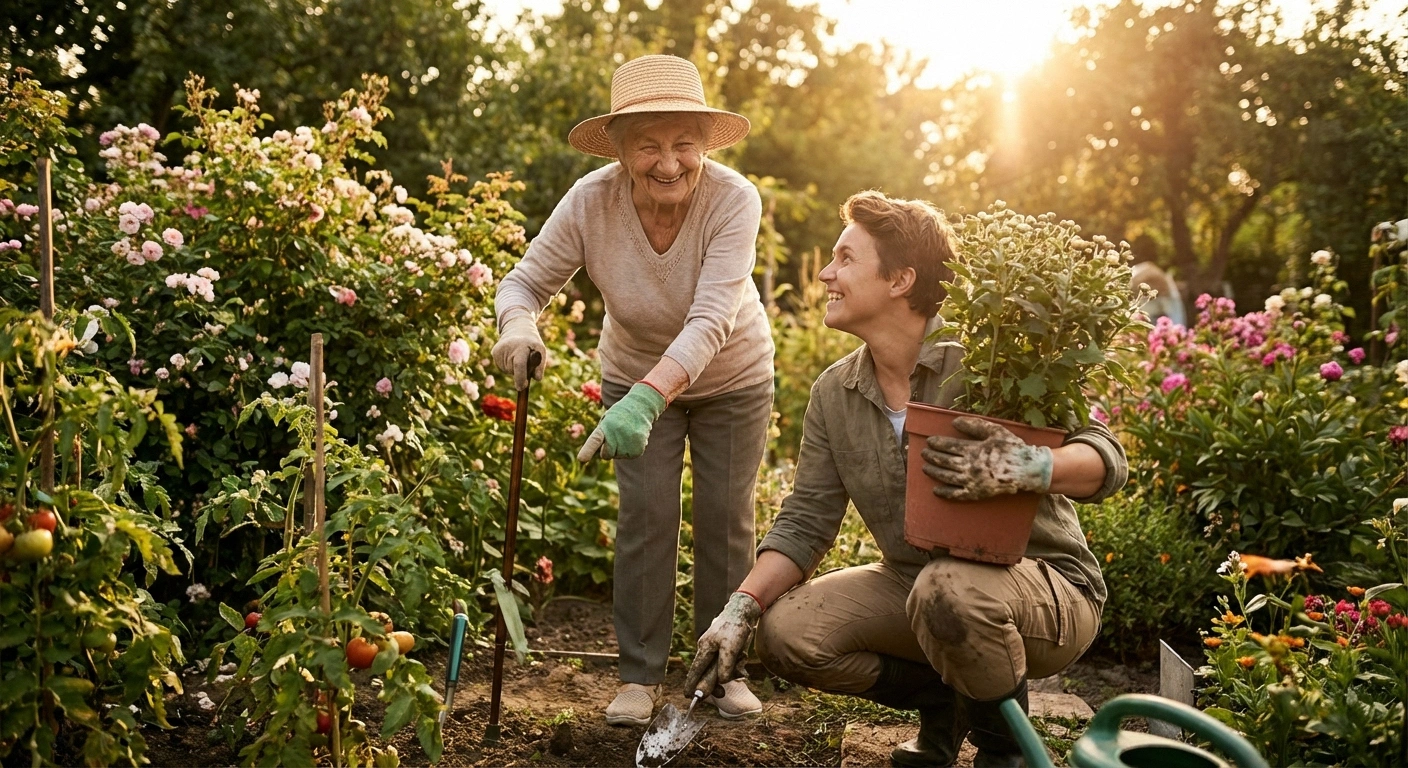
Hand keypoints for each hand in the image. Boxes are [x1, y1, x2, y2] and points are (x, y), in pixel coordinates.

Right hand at [491, 315, 546, 390]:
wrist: (517, 328)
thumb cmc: (532, 343)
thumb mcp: (540, 350)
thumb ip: (540, 365)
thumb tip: (537, 379)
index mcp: (521, 346)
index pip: (519, 364)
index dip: (520, 378)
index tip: (521, 388)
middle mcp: (507, 347)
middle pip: (513, 370)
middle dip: (520, 373)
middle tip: (525, 362)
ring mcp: (499, 350)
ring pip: (508, 370)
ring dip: (514, 368)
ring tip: (518, 355)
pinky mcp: (494, 352)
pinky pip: (502, 367)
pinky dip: (508, 365)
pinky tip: (511, 355)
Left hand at [576, 383, 667, 460]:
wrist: (640, 407)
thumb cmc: (618, 415)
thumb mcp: (606, 420)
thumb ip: (601, 437)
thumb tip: (606, 455)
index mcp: (605, 427)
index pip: (595, 440)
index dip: (588, 450)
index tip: (581, 459)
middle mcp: (616, 435)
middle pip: (606, 455)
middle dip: (609, 448)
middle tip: (617, 433)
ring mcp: (628, 443)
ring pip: (618, 456)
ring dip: (621, 447)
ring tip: (627, 433)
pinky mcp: (638, 450)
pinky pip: (629, 455)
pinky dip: (631, 449)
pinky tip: (634, 437)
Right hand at [684, 592, 760, 696]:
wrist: (744, 612)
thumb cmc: (735, 627)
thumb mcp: (731, 648)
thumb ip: (724, 665)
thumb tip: (721, 681)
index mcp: (705, 648)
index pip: (696, 670)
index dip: (692, 684)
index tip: (689, 696)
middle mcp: (708, 650)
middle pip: (706, 673)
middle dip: (713, 683)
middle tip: (720, 693)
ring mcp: (717, 649)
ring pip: (719, 669)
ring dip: (729, 672)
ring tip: (739, 668)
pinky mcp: (726, 649)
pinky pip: (728, 663)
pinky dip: (735, 665)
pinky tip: (741, 659)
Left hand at [921, 416, 1052, 500]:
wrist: (1027, 470)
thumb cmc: (1012, 448)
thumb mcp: (995, 431)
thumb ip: (974, 425)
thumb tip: (954, 421)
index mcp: (973, 449)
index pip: (948, 446)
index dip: (937, 443)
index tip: (929, 441)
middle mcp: (969, 466)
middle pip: (944, 461)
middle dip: (931, 456)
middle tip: (923, 453)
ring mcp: (971, 481)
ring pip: (946, 477)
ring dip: (933, 472)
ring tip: (925, 468)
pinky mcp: (976, 494)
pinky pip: (956, 495)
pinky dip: (944, 493)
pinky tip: (936, 490)